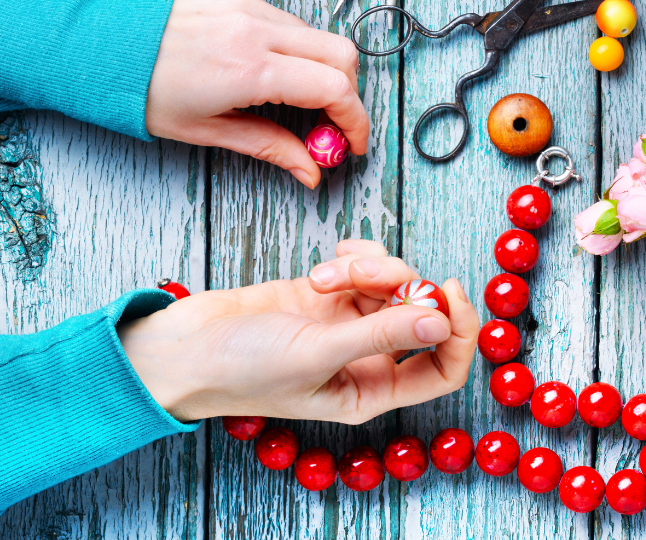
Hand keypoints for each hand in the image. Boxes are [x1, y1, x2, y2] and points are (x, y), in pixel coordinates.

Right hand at [119, 240, 478, 423]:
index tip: (449, 291)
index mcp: (373, 390)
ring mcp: (351, 322)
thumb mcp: (316, 354)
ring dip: (367, 267)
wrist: (185, 345)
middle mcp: (370, 358)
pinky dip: (356, 256)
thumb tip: (441, 322)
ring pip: (394, 282)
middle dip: (401, 285)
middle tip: (369, 275)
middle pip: (422, 312)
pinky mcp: (332, 293)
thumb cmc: (242, 369)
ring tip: (325, 273)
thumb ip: (381, 336)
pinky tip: (329, 260)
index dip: (460, 332)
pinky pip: (370, 265)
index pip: (444, 368)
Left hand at [145, 0, 369, 187]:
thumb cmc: (141, 91)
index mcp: (249, 68)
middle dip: (347, 91)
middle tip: (329, 120)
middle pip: (341, 53)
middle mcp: (253, 26)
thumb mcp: (208, 130)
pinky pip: (277, 14)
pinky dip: (281, 41)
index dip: (355, 119)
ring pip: (311, 33)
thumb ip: (271, 147)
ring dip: (313, 65)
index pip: (335, 88)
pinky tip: (251, 58)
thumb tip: (311, 171)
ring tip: (285, 93)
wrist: (92, 45)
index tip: (352, 141)